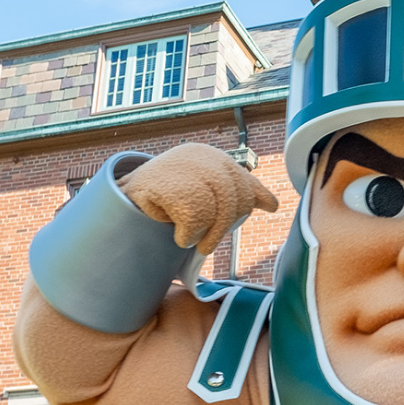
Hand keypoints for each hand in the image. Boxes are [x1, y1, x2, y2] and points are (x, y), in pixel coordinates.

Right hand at [120, 143, 278, 254]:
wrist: (128, 197)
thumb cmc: (170, 197)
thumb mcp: (205, 190)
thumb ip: (236, 193)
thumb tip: (274, 203)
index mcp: (212, 158)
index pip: (242, 179)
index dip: (256, 195)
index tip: (271, 206)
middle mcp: (203, 158)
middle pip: (234, 200)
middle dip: (224, 226)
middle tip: (207, 246)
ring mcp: (186, 169)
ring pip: (216, 212)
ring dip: (204, 234)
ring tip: (190, 239)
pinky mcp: (170, 186)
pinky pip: (194, 221)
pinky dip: (186, 235)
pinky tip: (174, 230)